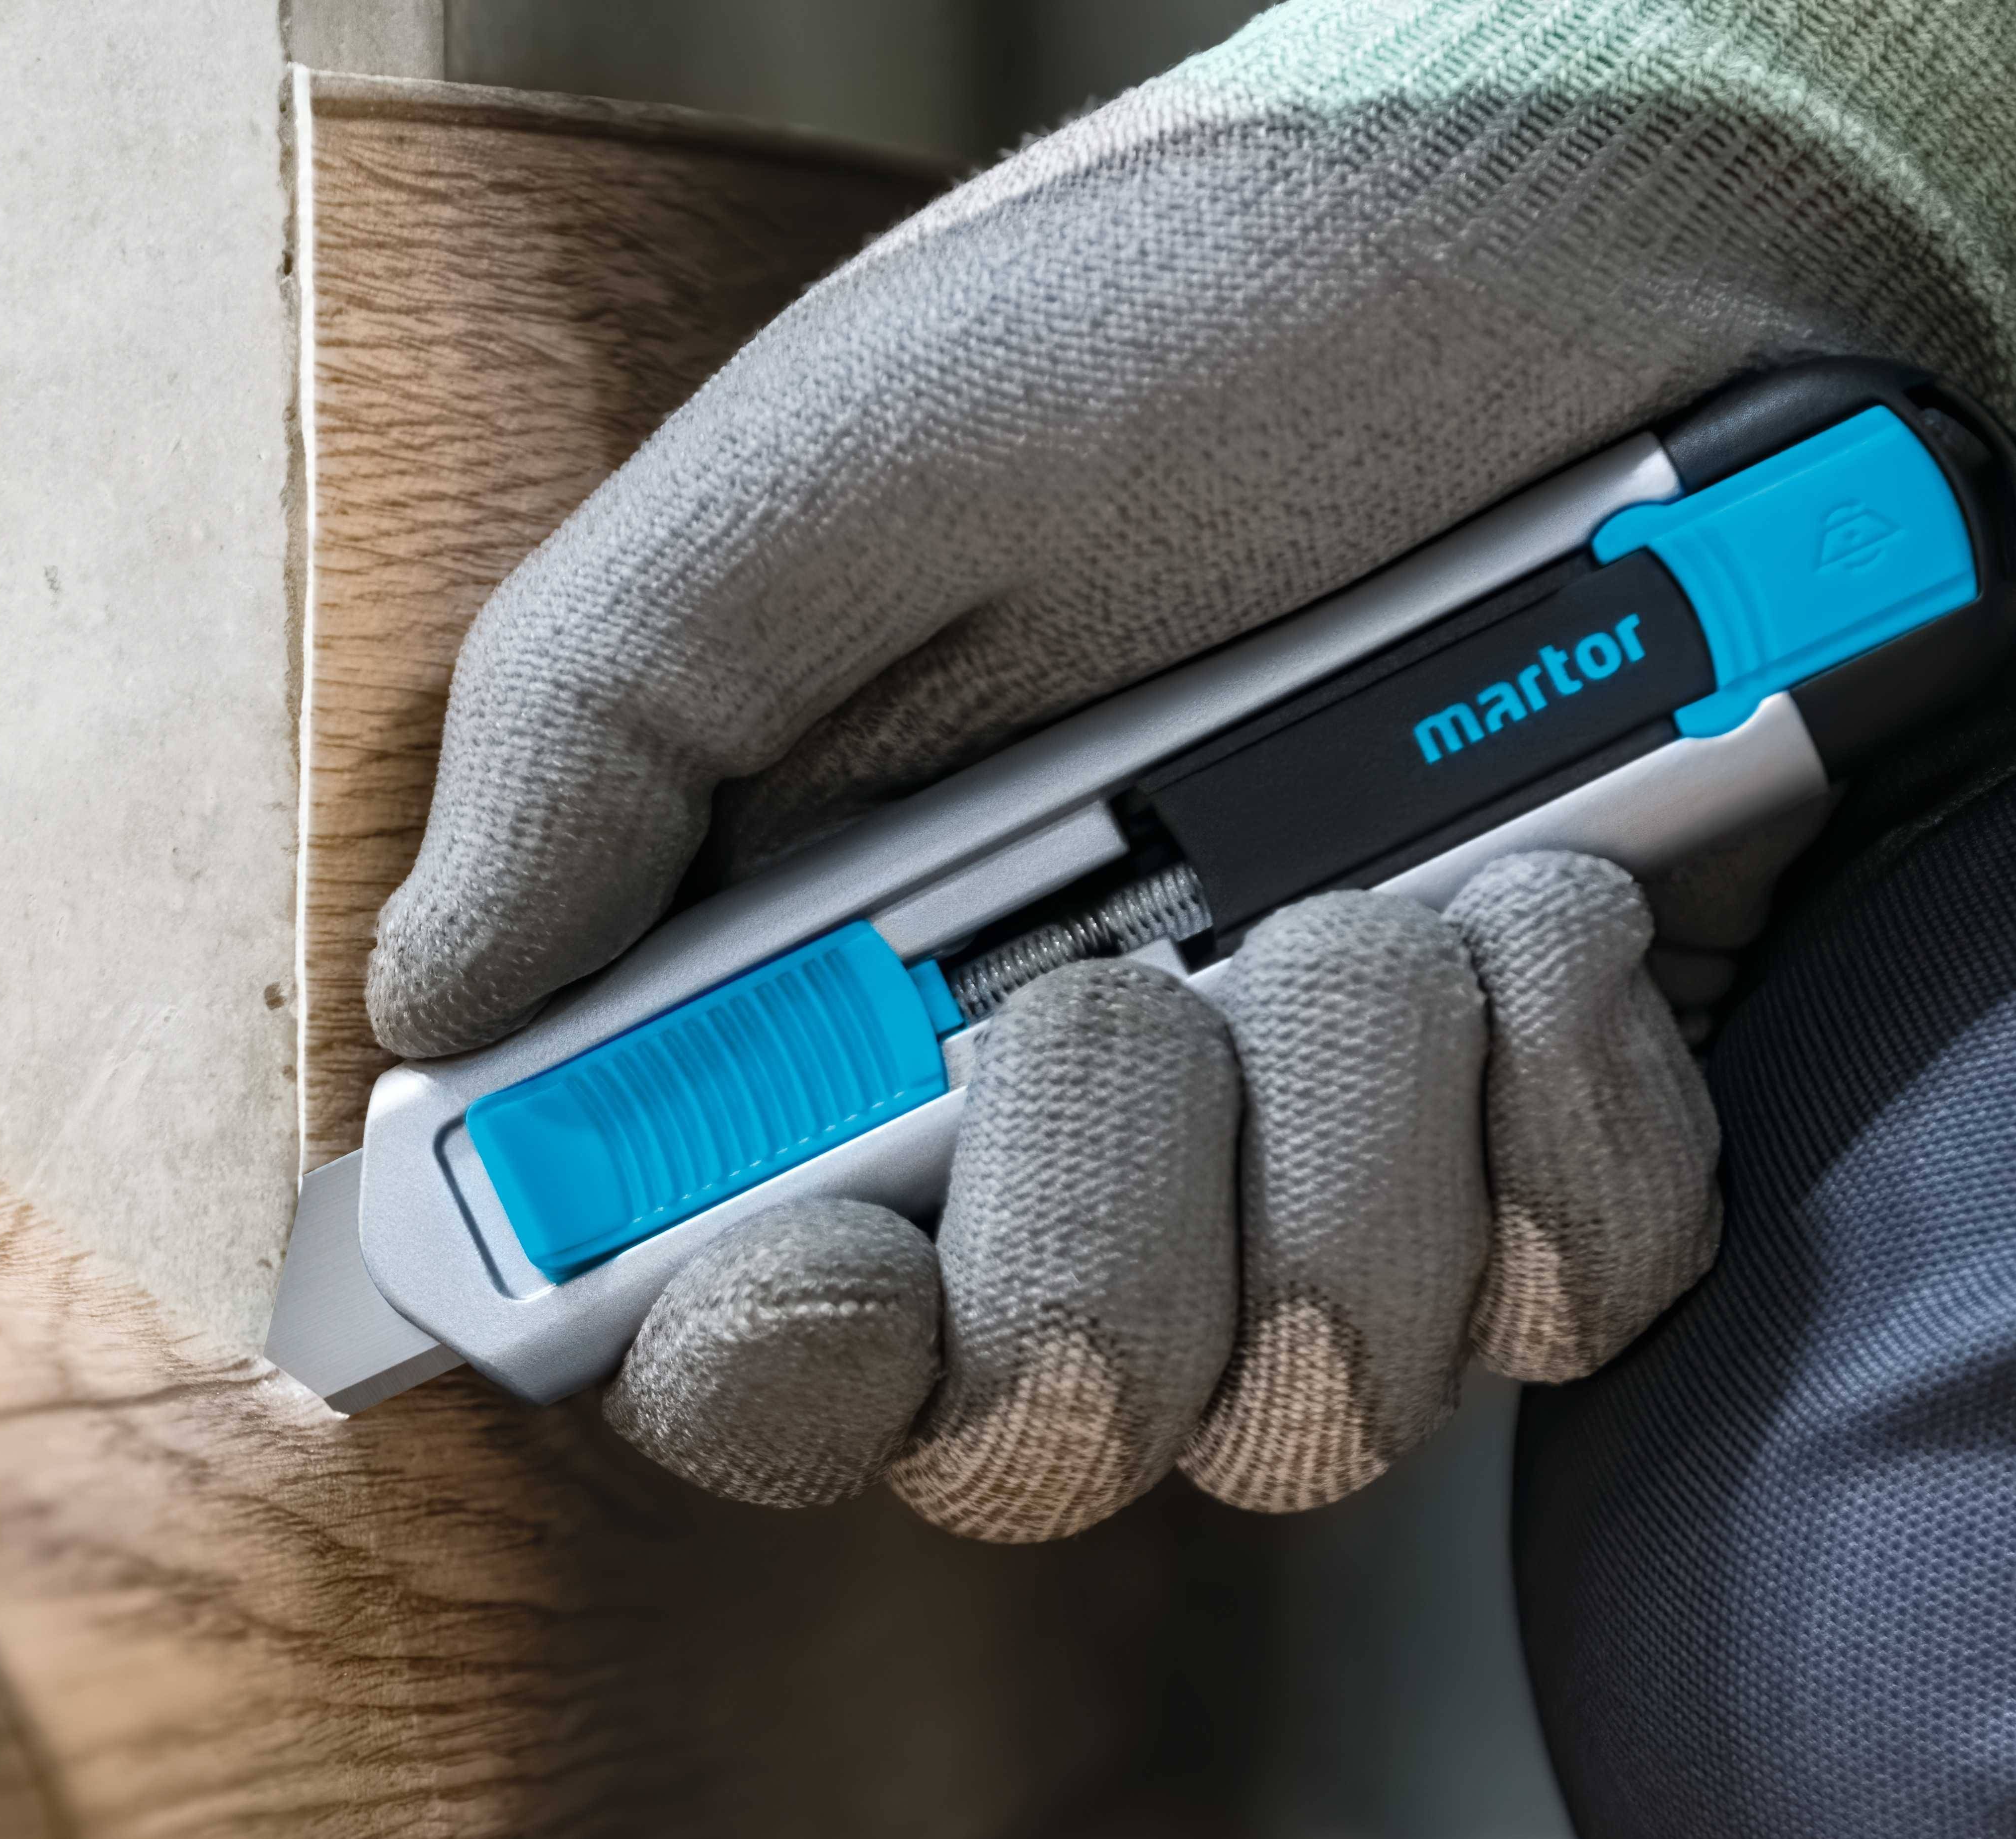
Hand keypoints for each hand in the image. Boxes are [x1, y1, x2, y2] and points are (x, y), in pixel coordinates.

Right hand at [368, 0, 2015, 1536]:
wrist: (1581, 224)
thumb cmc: (1183, 321)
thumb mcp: (835, 467)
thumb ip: (601, 732)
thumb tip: (434, 995)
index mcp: (832, 1031)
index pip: (741, 1358)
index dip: (772, 1372)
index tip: (837, 1265)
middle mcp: (1060, 1158)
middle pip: (1035, 1437)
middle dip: (1103, 1232)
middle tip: (1141, 984)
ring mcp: (1316, 1176)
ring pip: (1314, 1400)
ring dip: (1361, 1128)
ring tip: (1389, 881)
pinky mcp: (1545, 1152)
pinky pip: (1565, 1300)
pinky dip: (1570, 1108)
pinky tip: (1550, 909)